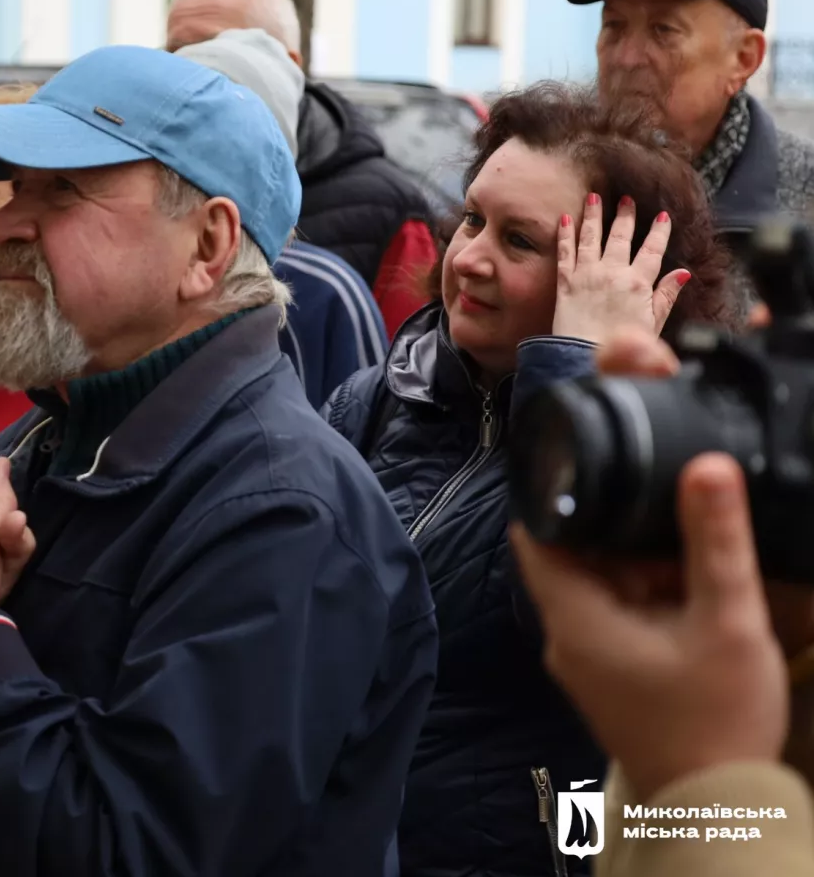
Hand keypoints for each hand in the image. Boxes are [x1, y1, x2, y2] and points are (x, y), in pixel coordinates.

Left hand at [512, 326, 787, 800]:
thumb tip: (706, 465)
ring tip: (680, 538)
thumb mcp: (727, 620)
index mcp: (573, 616)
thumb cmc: (716, 720)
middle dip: (610, 525)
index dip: (552, 491)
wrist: (717, 807)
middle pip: (570, 556)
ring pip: (597, 587)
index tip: (582, 454)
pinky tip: (685, 587)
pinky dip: (642, 595)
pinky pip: (614, 617)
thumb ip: (715, 541)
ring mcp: (584, 661)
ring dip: (631, 562)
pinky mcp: (609, 677)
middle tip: (655, 491)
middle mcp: (565, 637)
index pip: (534, 535)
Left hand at [551, 193, 688, 342]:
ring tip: (594, 196)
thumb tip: (683, 273)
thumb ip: (666, 296)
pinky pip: (565, 252)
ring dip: (593, 215)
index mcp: (639, 283)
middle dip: (625, 215)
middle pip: (621, 237)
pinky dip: (565, 234)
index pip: (652, 250)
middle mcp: (613, 273)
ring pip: (591, 237)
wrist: (584, 358)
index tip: (662, 215)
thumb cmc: (621, 347)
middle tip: (626, 198)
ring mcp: (587, 275)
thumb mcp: (653, 323)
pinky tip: (564, 218)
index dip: (658, 232)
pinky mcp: (565, 282)